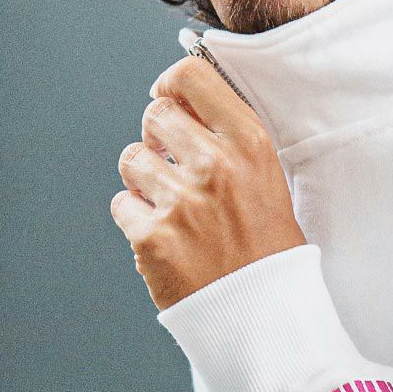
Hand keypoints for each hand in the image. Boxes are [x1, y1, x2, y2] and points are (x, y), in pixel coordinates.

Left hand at [110, 55, 307, 310]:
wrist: (266, 315)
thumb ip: (230, 139)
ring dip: (144, 179)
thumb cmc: (270, 249)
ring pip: (131, 159)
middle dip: (158, 137)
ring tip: (172, 206)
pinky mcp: (152, 236)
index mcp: (250, 145)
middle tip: (174, 164)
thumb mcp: (270, 179)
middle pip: (155, 115)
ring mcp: (181, 201)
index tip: (170, 100)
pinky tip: (165, 235)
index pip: (192, 76)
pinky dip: (137, 219)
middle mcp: (215, 166)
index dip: (172, 84)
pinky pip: (122, 205)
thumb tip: (178, 103)